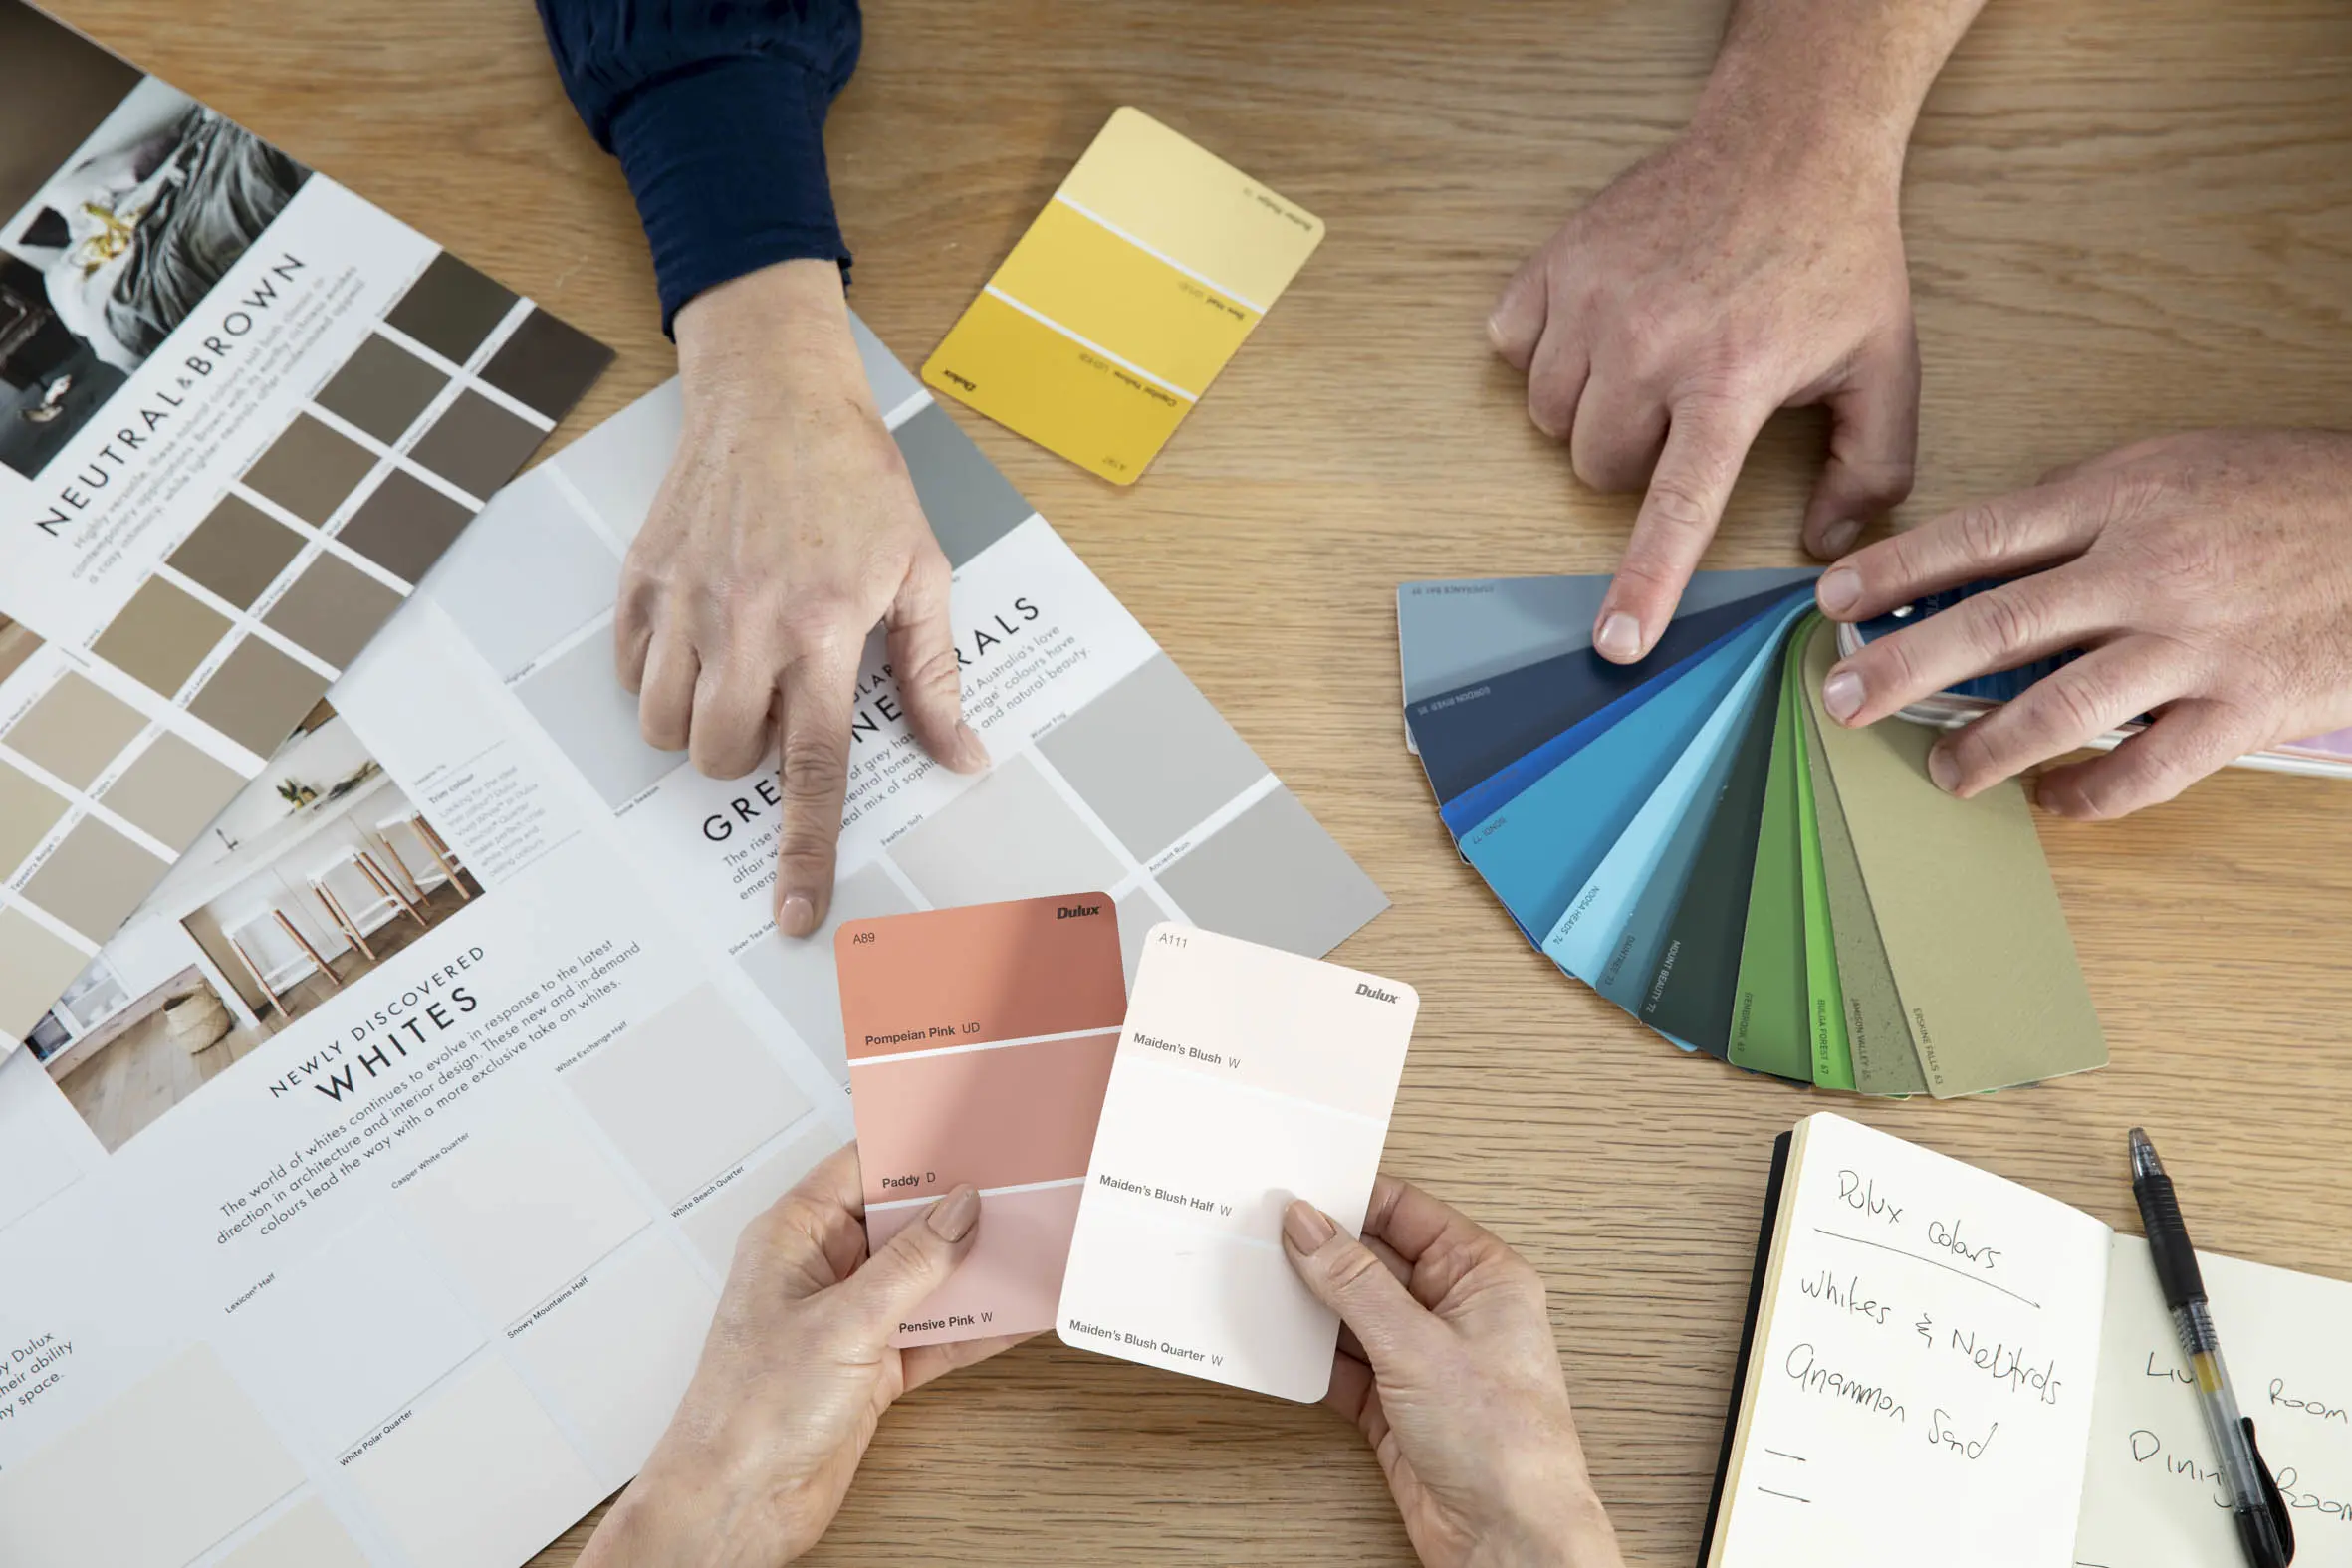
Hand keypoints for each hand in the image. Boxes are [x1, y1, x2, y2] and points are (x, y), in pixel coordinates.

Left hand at [579, 1146, 1026, 1565]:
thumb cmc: (748, 1413)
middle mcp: (823, 1271)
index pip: (861, 1167)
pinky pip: (935, 1332)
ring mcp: (850, 1319)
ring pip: (926, 1277)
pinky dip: (974, 1327)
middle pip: (903, 1221)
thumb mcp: (843, 1322)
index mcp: (794, 1236)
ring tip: (1028, 1245)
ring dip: (974, 1269)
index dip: (915, 1149)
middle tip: (1017, 1191)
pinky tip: (1012, 1314)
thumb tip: (958, 1210)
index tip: (970, 1135)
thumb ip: (911, 1264)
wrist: (737, 1506)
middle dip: (958, 1210)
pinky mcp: (873, 1365)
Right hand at [622, 260, 988, 935]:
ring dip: (704, 728)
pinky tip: (701, 644)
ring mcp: (685, 601)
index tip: (794, 911)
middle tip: (781, 710)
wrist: (777, 391)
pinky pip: (631, 677)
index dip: (804, 849)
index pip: (814, 768)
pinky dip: (661, 684)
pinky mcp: (642, 579)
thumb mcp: (921, 573)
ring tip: (740, 675)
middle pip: (727, 759)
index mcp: (824, 629)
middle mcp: (747, 623)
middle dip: (751, 762)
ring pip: (668, 729)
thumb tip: (960, 757)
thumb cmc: (858, 480)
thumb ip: (932, 677)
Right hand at [1282, 1179, 1622, 1567]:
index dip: (1351, 1200)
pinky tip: (1279, 1344)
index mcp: (1484, 1278)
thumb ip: (1355, 1283)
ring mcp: (1423, 1360)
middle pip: (1374, 1262)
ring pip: (1352, 1314)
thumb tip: (1309, 1226)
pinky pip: (1342, 1364)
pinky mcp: (1395, 1404)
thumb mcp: (1418, 1346)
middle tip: (1264, 1238)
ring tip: (1260, 1285)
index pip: (1407, 1213)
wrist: (1508, 1539)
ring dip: (1310, 1307)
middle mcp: (1455, 1313)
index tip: (1297, 1193)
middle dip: (1321, 1253)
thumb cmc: (1505, 1445)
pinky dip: (1310, 1357)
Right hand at [1487, 107, 1917, 663]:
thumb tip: (1827, 544)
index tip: (1615, 644)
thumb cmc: (1836, 252)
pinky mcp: (1556, 264)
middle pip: (1597, 468)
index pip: (1675, 509)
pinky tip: (1597, 327)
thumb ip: (1872, 467)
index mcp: (1729, 382)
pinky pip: (1511, 346)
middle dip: (1635, 460)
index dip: (1643, 586)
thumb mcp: (1886, 363)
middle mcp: (1649, 346)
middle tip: (1684, 411)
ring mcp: (1592, 300)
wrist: (1787, 140)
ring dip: (1588, 411)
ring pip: (1548, 417)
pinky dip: (1543, 349)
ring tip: (1643, 367)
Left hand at [1813, 428, 2351, 816]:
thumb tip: (1979, 559)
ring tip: (1941, 771)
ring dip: (1985, 747)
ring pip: (2060, 708)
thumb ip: (2082, 513)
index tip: (1833, 600)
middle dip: (1903, 666)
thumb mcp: (2174, 470)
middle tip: (1842, 699)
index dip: (1897, 571)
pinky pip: (2147, 770)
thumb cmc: (2288, 496)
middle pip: (1997, 624)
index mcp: (2122, 500)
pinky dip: (2088, 795)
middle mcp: (2147, 571)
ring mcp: (2194, 645)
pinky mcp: (2243, 708)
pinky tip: (2050, 802)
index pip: (1980, 536)